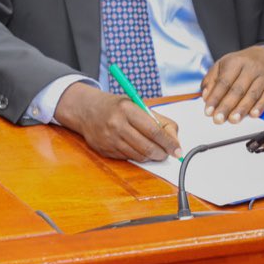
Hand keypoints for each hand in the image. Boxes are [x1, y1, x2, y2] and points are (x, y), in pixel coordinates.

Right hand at [55, 82, 181, 161]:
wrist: (86, 109)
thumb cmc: (116, 107)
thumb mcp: (138, 106)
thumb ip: (159, 122)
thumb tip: (174, 142)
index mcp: (127, 109)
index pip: (154, 131)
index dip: (169, 143)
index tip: (177, 150)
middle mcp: (116, 124)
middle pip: (147, 147)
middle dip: (161, 153)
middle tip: (166, 153)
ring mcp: (108, 138)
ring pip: (138, 156)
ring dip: (149, 156)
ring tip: (152, 150)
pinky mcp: (103, 149)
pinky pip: (127, 158)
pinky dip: (135, 155)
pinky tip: (134, 147)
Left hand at [201, 46, 263, 124]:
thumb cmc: (243, 62)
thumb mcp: (223, 64)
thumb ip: (212, 80)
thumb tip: (205, 96)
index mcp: (235, 62)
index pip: (223, 82)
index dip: (215, 98)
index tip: (208, 111)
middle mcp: (250, 69)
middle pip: (237, 90)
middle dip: (226, 107)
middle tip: (218, 119)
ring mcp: (263, 77)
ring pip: (252, 95)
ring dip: (242, 109)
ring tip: (233, 119)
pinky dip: (260, 107)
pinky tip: (253, 114)